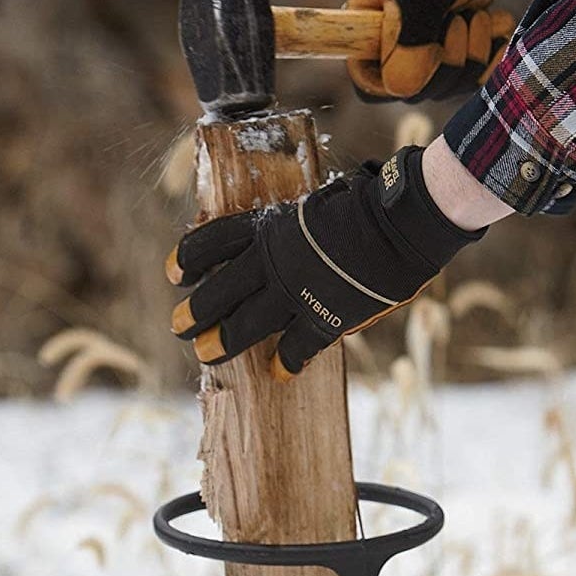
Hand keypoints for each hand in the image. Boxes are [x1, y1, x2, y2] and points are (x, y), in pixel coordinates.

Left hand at [167, 146, 485, 380]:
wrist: (401, 223)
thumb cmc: (366, 203)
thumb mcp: (315, 205)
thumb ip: (293, 230)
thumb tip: (280, 242)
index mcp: (268, 229)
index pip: (213, 243)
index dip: (189, 258)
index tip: (174, 274)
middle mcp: (272, 262)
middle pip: (218, 291)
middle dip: (195, 311)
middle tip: (178, 327)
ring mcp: (295, 293)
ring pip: (245, 324)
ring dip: (222, 340)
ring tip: (205, 353)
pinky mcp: (323, 318)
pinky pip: (297, 348)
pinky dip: (287, 362)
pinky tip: (280, 372)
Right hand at [345, 0, 519, 101]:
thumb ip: (409, 37)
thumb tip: (405, 87)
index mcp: (368, 43)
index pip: (372, 88)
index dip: (401, 75)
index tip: (427, 43)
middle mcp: (394, 62)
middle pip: (419, 91)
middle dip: (448, 54)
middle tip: (455, 17)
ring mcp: (426, 69)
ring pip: (451, 86)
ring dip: (475, 47)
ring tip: (474, 14)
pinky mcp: (458, 68)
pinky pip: (479, 80)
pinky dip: (494, 52)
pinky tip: (495, 26)